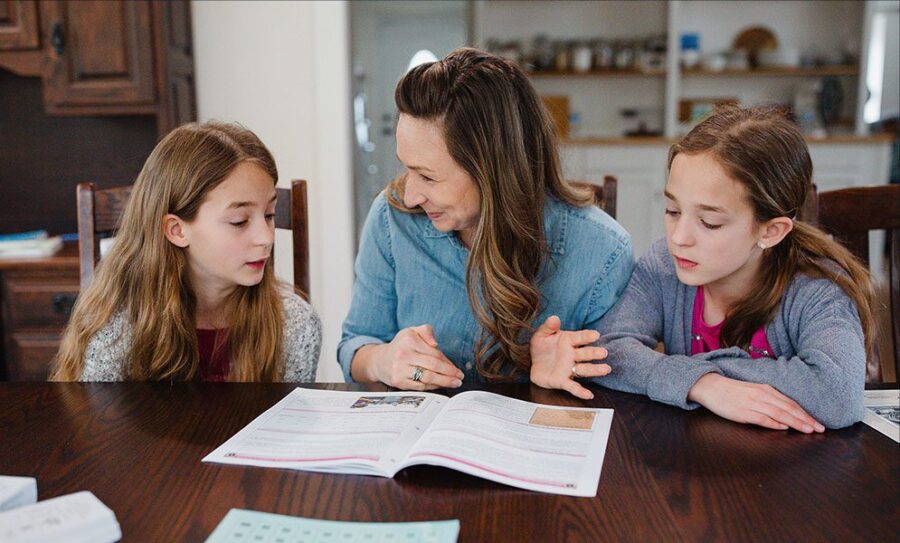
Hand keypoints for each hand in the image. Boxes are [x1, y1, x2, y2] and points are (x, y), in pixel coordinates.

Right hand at [354, 324, 462, 390]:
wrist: (380, 360)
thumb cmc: (401, 346)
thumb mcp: (412, 331)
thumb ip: (426, 331)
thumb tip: (435, 344)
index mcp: (409, 340)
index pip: (435, 353)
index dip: (449, 363)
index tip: (457, 370)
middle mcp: (403, 354)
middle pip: (433, 366)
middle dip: (449, 374)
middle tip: (459, 378)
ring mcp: (400, 369)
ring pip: (427, 378)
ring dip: (443, 382)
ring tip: (454, 383)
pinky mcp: (398, 381)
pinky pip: (420, 386)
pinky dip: (432, 387)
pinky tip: (439, 385)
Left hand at [529, 315, 609, 399]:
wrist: (533, 363)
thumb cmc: (542, 346)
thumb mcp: (542, 334)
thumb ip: (548, 327)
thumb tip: (554, 318)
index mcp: (568, 341)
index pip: (580, 337)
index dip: (587, 336)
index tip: (596, 334)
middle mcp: (572, 355)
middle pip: (585, 354)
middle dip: (594, 353)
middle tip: (603, 353)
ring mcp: (569, 368)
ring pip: (584, 369)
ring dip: (594, 370)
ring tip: (605, 369)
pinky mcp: (563, 381)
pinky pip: (573, 386)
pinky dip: (581, 391)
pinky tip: (589, 395)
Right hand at [688, 373, 825, 432]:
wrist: (710, 386)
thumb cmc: (732, 391)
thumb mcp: (753, 392)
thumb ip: (769, 401)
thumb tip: (784, 416)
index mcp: (766, 389)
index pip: (791, 403)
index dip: (806, 414)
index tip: (818, 423)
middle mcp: (762, 395)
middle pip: (788, 408)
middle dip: (806, 419)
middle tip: (821, 429)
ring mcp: (752, 403)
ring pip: (779, 413)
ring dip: (795, 422)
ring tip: (809, 430)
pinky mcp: (742, 412)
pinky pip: (762, 418)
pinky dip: (774, 423)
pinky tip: (784, 428)